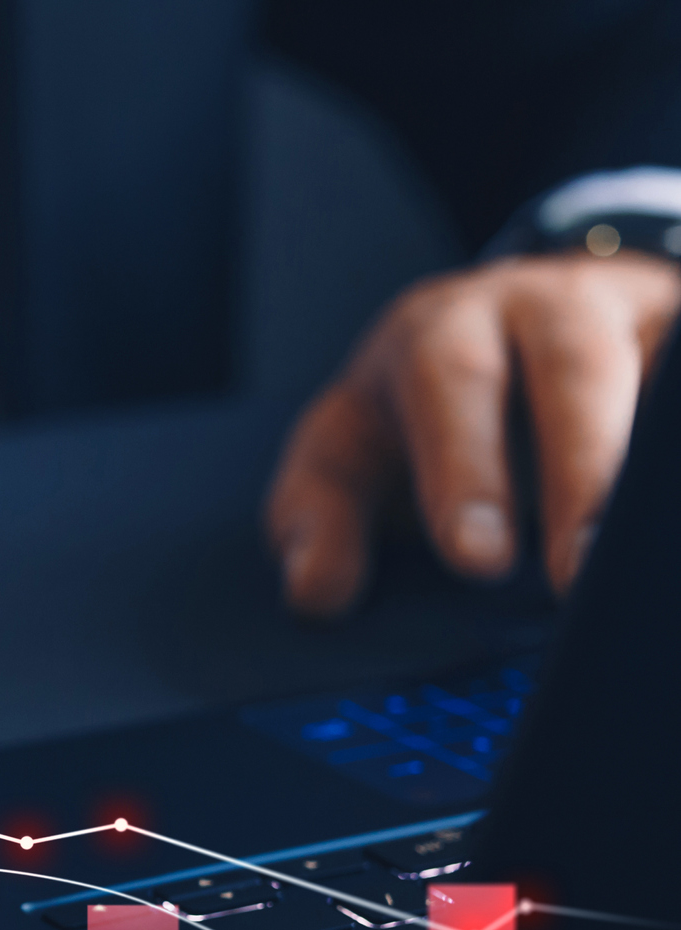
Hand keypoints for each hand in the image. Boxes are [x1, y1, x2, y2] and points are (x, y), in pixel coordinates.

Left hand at [266, 250, 680, 616]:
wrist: (506, 318)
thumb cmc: (417, 406)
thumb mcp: (349, 450)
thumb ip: (320, 517)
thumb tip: (315, 590)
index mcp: (443, 333)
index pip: (453, 389)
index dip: (467, 473)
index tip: (477, 560)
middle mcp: (546, 309)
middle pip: (575, 372)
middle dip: (580, 469)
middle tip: (576, 573)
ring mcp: (636, 318)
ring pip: (659, 370)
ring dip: (650, 463)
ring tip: (648, 552)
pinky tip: (671, 510)